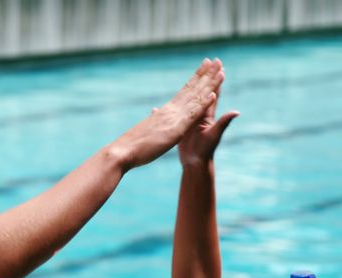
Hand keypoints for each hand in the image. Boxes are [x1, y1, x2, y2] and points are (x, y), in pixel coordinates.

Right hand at [107, 58, 224, 169]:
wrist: (122, 152)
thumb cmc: (132, 145)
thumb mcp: (148, 130)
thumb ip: (155, 119)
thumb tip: (155, 110)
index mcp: (165, 112)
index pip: (184, 91)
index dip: (195, 78)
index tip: (204, 66)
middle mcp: (170, 111)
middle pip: (192, 89)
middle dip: (205, 74)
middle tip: (215, 60)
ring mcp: (173, 118)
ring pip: (195, 97)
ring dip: (209, 84)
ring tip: (219, 69)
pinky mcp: (176, 129)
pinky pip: (192, 114)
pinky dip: (203, 103)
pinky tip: (213, 94)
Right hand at [178, 69, 237, 166]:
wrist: (195, 163)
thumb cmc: (206, 151)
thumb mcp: (214, 135)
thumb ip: (223, 123)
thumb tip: (236, 112)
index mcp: (206, 114)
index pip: (211, 92)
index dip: (213, 79)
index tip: (216, 64)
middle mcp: (199, 114)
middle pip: (203, 91)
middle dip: (207, 76)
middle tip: (210, 61)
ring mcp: (189, 120)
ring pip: (190, 101)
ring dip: (193, 88)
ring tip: (193, 76)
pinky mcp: (180, 128)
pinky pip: (175, 115)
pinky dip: (169, 111)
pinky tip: (159, 107)